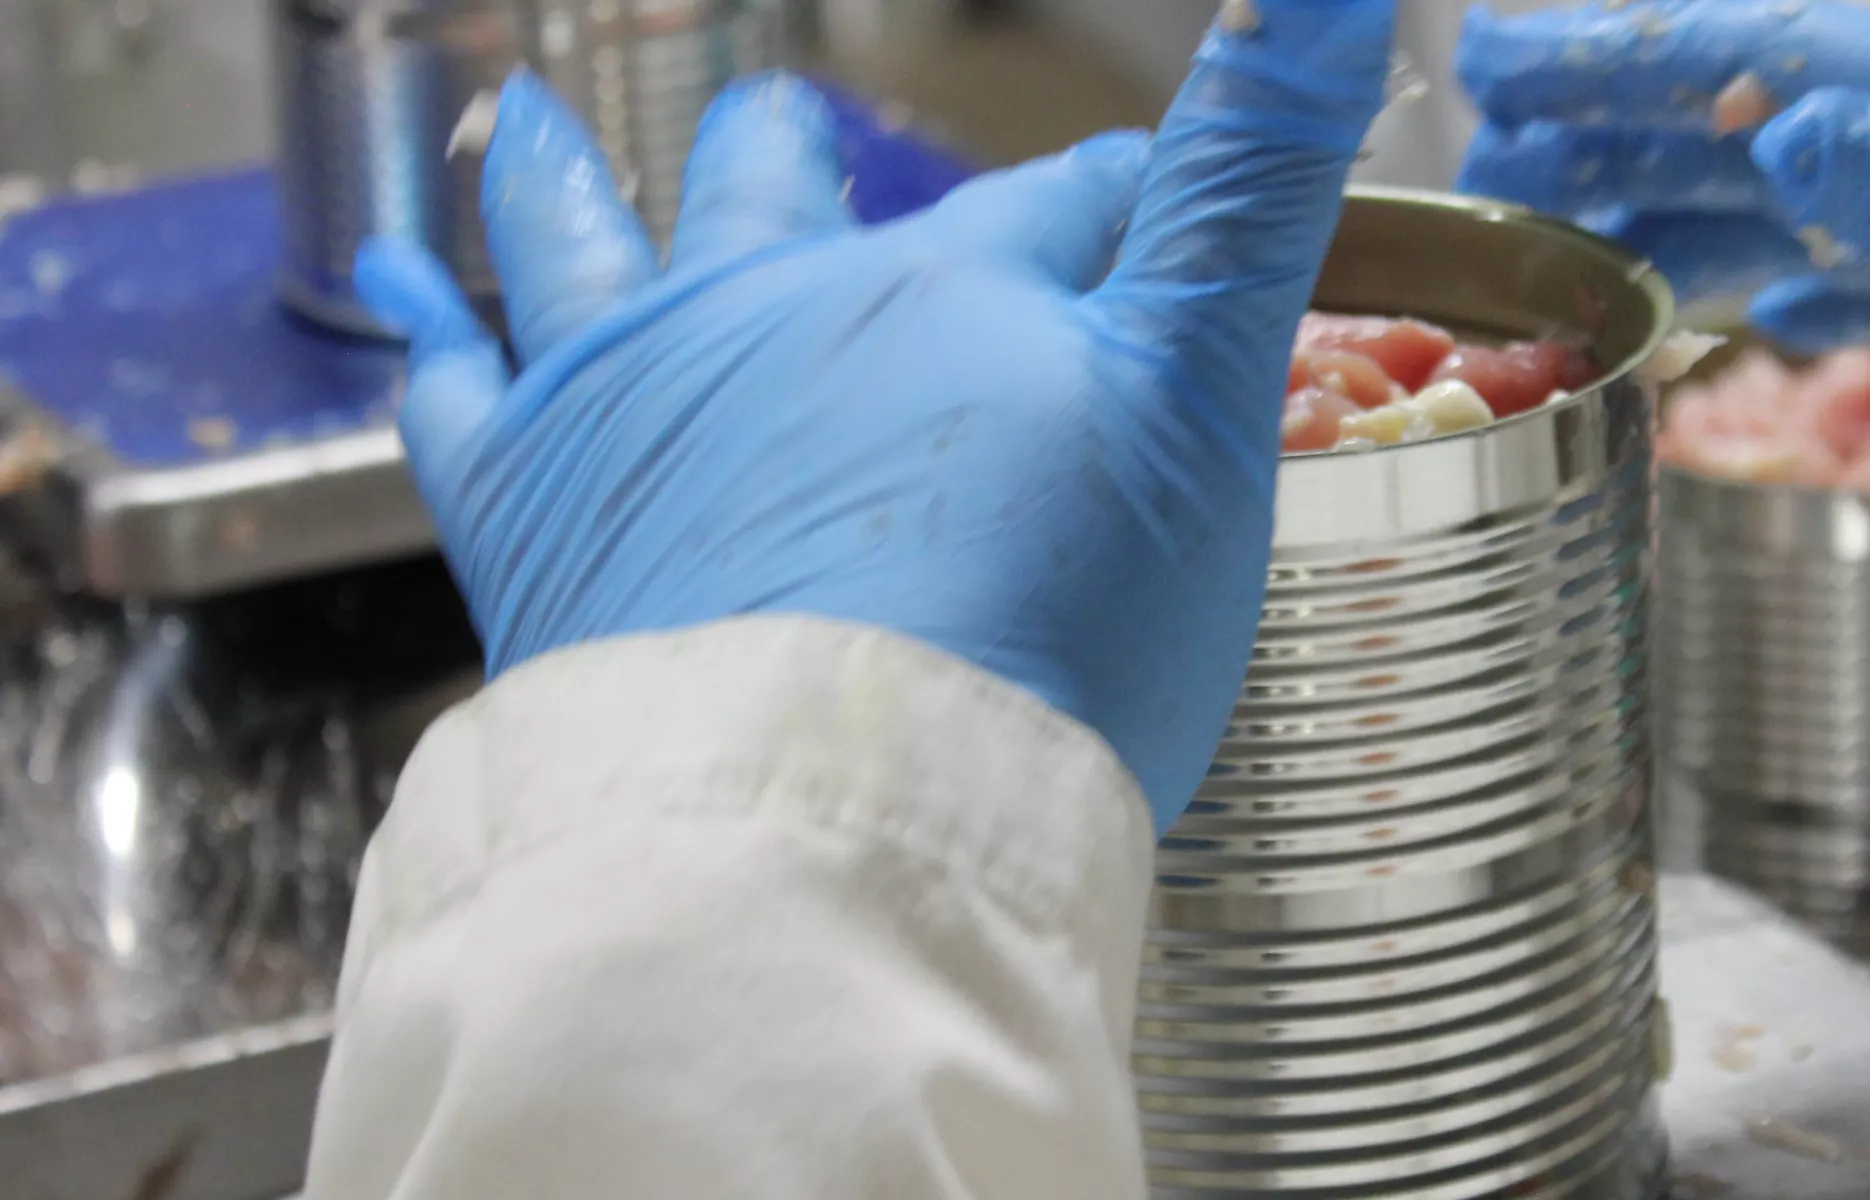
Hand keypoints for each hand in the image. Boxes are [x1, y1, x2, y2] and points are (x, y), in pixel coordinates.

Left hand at [356, 1, 1396, 828]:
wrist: (842, 812)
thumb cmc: (1049, 627)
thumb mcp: (1203, 397)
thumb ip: (1255, 187)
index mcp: (961, 293)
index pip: (1069, 207)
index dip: (1124, 197)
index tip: (1148, 199)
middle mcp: (790, 313)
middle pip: (791, 202)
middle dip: (793, 160)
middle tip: (770, 119)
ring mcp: (648, 401)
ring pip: (594, 246)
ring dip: (570, 182)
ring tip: (531, 125)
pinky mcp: (539, 511)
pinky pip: (457, 393)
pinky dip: (432, 334)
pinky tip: (404, 296)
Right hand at [1456, 1, 1869, 549]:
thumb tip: (1789, 138)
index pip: (1788, 54)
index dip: (1633, 55)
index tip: (1502, 55)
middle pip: (1775, 107)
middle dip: (1618, 119)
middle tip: (1482, 143)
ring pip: (1819, 185)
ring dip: (1677, 196)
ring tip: (1557, 218)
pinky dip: (1792, 271)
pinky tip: (1740, 296)